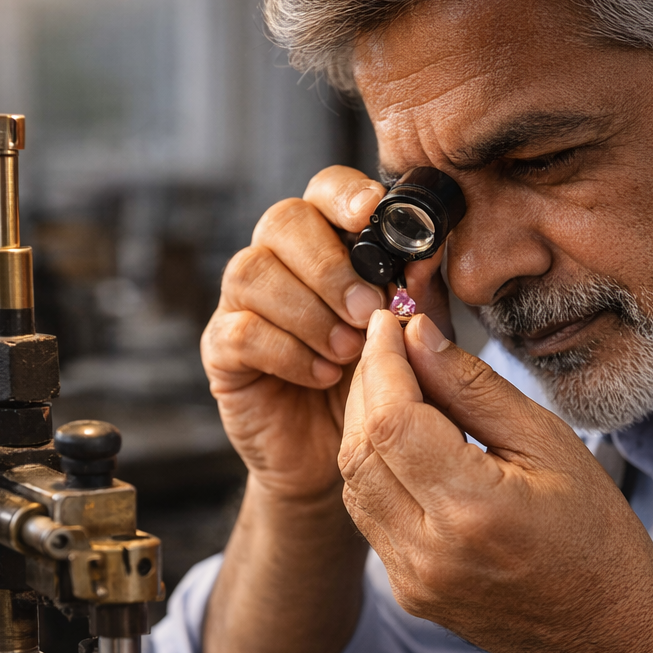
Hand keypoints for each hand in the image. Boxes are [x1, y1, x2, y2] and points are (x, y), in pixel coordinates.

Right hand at [201, 168, 452, 503]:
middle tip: (367, 312)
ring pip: (253, 271)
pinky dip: (288, 352)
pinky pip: (241, 331)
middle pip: (283, 220)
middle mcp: (279, 262)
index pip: (324, 191)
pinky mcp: (221, 351)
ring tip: (347, 352)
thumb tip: (430, 252)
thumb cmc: (373, 390)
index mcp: (329, 246)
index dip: (345, 194)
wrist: (335, 462)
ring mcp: (242, 303)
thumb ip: (420, 297)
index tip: (372, 214)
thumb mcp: (410, 340)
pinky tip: (321, 376)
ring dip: (309, 311)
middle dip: (329, 265)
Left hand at [338, 309, 652, 652]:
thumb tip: (416, 335)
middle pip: (361, 448)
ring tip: (399, 385)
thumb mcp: (548, 443)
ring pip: (355, 481)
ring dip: (365, 424)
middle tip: (391, 344)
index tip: (391, 322)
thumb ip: (474, 388)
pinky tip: (405, 438)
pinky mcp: (409, 592)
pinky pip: (370, 515)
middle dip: (368, 386)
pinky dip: (376, 466)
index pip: (393, 419)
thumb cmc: (596, 533)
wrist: (605, 632)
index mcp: (473, 511)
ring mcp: (413, 579)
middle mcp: (430, 552)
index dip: (382, 363)